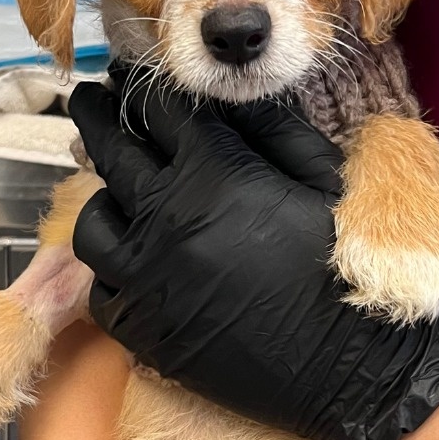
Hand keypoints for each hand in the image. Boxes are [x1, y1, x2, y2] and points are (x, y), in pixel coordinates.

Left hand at [68, 77, 438, 439]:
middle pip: (109, 151)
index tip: (129, 75)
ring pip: (94, 221)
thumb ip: (269, 126)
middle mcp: (164, 218)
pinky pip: (101, 286)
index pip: (157, 110)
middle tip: (89, 101)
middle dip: (97, 117)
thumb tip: (225, 92)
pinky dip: (111, 267)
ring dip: (104, 198)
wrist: (349, 364)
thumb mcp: (322, 178)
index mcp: (212, 172)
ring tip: (118, 192)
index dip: (142, 87)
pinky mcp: (140, 328)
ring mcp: (145, 276)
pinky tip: (133, 259)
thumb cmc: (343, 263)